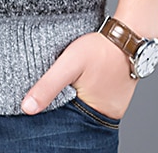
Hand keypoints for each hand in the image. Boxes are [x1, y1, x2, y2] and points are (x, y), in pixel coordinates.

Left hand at [20, 32, 137, 120]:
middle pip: (76, 116)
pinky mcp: (116, 94)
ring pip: (85, 107)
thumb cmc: (101, 48)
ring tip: (67, 83)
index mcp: (94, 114)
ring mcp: (114, 105)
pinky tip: (78, 80)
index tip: (42, 104)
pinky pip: (95, 97)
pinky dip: (85, 91)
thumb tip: (27, 109)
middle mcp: (107, 115)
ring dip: (74, 97)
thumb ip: (48, 85)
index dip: (52, 114)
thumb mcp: (69, 64)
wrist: (130, 35)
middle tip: (56, 88)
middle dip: (63, 106)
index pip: (66, 123)